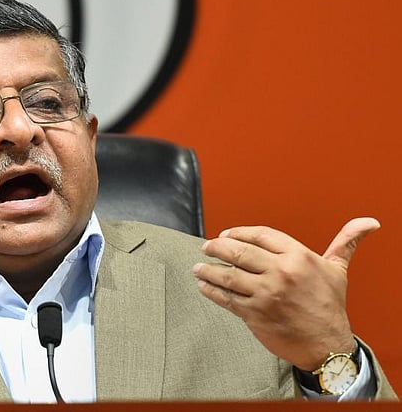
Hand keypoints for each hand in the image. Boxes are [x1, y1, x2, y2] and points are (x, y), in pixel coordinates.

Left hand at [193, 217, 379, 369]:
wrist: (327, 345)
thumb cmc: (330, 305)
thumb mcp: (337, 269)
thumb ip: (345, 242)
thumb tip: (369, 221)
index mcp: (298, 257)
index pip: (259, 235)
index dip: (238, 232)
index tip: (226, 234)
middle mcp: (280, 272)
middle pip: (238, 251)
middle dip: (216, 247)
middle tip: (206, 247)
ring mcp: (265, 293)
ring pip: (227, 275)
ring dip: (208, 270)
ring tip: (198, 267)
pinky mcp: (254, 313)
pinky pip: (225, 298)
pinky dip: (210, 291)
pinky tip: (203, 286)